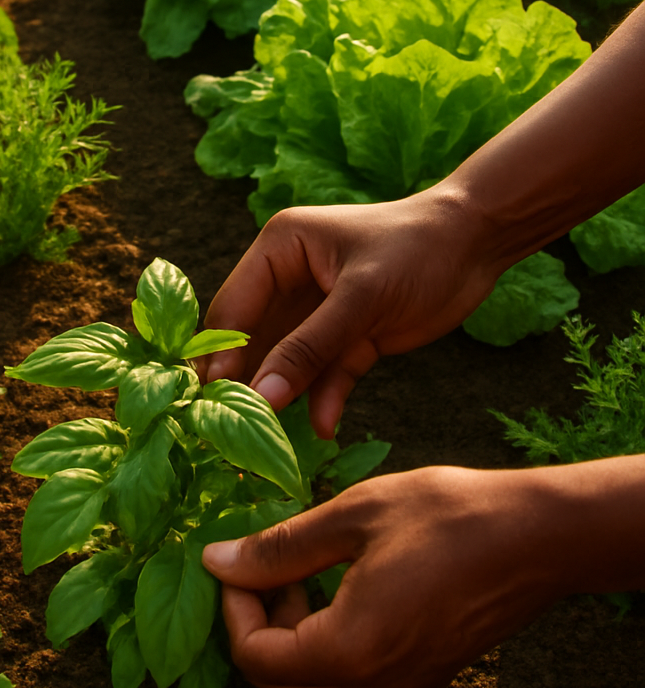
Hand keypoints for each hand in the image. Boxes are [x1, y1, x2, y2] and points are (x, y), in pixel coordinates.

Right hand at [199, 188, 497, 436]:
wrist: (479, 244)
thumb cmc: (417, 249)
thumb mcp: (361, 298)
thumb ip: (309, 348)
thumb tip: (261, 397)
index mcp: (279, 249)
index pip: (233, 309)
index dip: (220, 356)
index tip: (208, 403)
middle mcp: (289, 278)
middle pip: (254, 341)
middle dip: (249, 385)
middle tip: (231, 434)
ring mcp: (319, 311)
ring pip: (288, 364)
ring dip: (285, 398)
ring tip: (270, 443)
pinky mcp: (350, 336)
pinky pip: (327, 374)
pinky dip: (325, 400)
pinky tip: (326, 428)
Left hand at [202, 466, 571, 687]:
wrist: (537, 537)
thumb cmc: (446, 516)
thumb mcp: (351, 517)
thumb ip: (279, 549)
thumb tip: (215, 562)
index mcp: (350, 651)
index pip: (256, 659)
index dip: (233, 610)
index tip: (237, 561)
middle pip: (279, 684)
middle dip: (256, 627)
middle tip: (264, 568)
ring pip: (313, 685)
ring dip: (289, 635)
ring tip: (300, 568)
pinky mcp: (420, 681)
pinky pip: (349, 678)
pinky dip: (324, 642)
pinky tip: (338, 584)